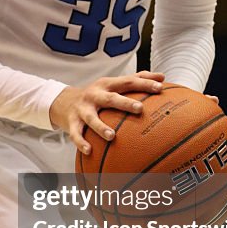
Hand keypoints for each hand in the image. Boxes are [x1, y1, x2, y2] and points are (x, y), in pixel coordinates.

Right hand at [49, 71, 164, 153]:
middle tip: (140, 109)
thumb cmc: (98, 94)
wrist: (64, 101)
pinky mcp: (72, 122)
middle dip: (125, 103)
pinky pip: (76, 133)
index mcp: (108, 84)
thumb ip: (137, 79)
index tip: (160, 87)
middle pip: (110, 98)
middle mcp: (95, 95)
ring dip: (100, 127)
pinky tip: (89, 150)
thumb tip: (162, 76)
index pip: (128, 82)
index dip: (144, 84)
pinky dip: (81, 142)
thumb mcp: (114, 84)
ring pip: (91, 118)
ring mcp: (82, 109)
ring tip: (112, 136)